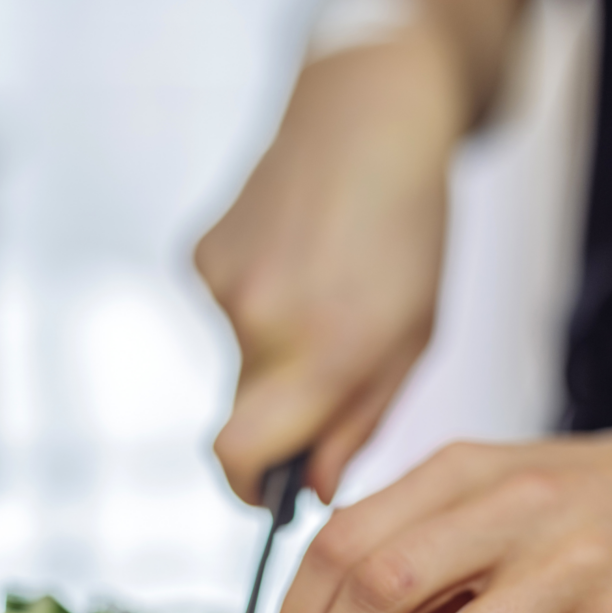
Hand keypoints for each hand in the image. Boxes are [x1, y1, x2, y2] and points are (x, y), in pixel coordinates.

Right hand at [195, 34, 464, 503]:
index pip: (242, 457)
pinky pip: (227, 312)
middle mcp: (261, 322)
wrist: (369, 117)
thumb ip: (357, 424)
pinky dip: (258, 304)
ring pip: (238, 360)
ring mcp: (222, 284)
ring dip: (274, 350)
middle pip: (241, 414)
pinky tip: (295, 259)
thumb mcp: (410, 339)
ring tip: (322, 290)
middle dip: (277, 416)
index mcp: (326, 351)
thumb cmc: (409, 232)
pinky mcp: (201, 253)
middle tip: (325, 371)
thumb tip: (310, 488)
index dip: (250, 489)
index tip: (269, 495)